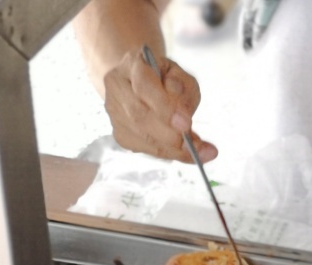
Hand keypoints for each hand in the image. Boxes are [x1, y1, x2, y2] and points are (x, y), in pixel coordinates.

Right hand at [103, 50, 217, 162]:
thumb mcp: (180, 73)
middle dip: (169, 134)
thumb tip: (182, 110)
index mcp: (131, 64)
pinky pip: (143, 147)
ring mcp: (114, 112)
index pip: (144, 86)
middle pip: (139, 115)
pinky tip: (183, 153)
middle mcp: (116, 87)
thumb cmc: (164, 77)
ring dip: (170, 148)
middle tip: (193, 144)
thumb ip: (184, 87)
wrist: (140, 83)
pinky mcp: (119, 132)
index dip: (165, 107)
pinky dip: (166, 153)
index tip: (186, 124)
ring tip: (197, 152)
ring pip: (140, 135)